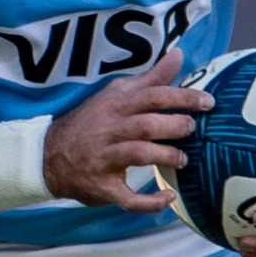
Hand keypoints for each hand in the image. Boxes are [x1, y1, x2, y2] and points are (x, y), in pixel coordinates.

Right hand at [42, 47, 212, 213]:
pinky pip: (128, 198)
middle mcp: (109, 130)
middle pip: (148, 124)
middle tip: (193, 129)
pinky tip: (168, 197)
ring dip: (166, 156)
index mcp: (115, 105)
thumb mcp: (115, 96)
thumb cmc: (91, 123)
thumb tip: (179, 55)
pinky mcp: (102, 186)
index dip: (183, 98)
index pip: (153, 96)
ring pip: (139, 155)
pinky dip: (150, 201)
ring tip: (182, 159)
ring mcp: (104, 159)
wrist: (47, 156)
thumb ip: (150, 79)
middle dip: (176, 126)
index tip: (208, 102)